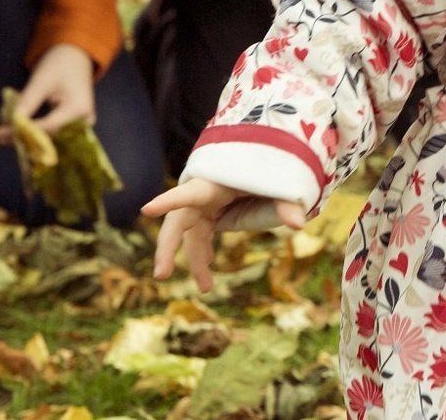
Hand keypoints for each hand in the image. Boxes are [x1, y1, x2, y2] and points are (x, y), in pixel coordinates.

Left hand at [0, 43, 95, 140]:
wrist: (75, 57)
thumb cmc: (60, 64)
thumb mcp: (41, 81)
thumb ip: (27, 103)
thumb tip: (10, 124)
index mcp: (79, 109)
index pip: (48, 127)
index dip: (24, 131)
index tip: (2, 133)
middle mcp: (83, 122)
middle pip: (48, 136)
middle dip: (23, 135)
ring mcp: (79, 126)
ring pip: (48, 138)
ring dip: (26, 135)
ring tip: (4, 131)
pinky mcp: (73, 127)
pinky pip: (51, 133)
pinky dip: (34, 131)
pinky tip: (17, 128)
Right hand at [143, 177, 308, 291]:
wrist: (269, 159)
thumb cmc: (271, 168)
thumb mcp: (279, 184)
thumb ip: (286, 201)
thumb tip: (299, 224)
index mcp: (216, 182)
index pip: (190, 192)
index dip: (169, 201)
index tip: (146, 210)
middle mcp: (205, 193)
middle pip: (179, 220)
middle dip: (168, 248)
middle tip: (162, 275)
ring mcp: (206, 204)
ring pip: (190, 235)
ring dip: (195, 260)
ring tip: (207, 287)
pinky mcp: (210, 212)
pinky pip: (200, 235)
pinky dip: (202, 253)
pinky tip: (208, 270)